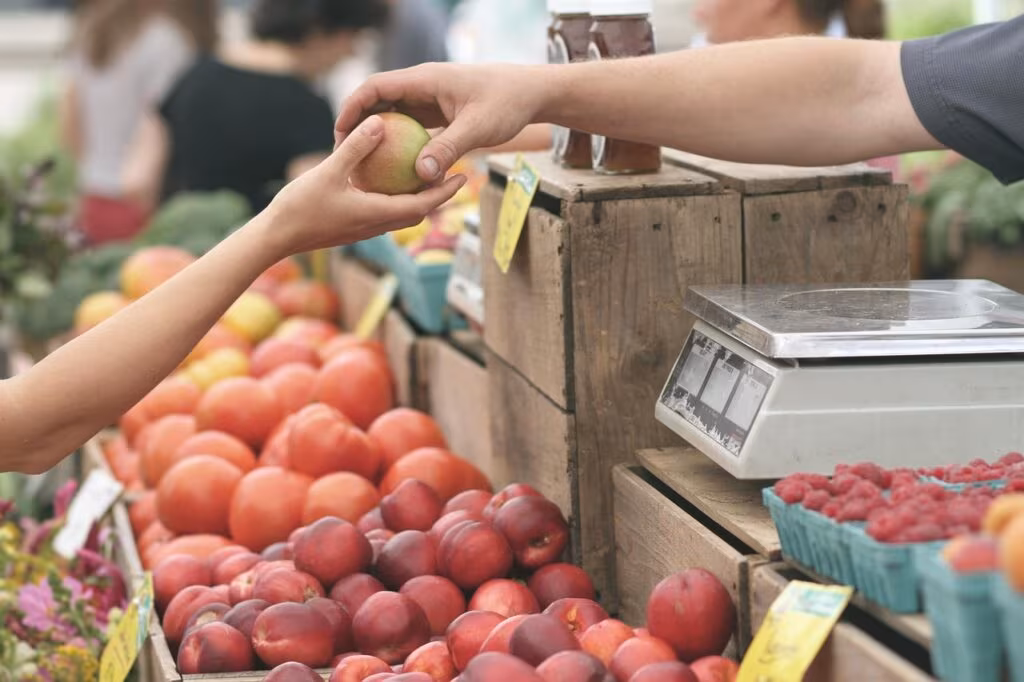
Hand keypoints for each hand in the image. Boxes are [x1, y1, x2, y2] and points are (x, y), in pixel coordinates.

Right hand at [267, 115, 466, 255]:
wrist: (276, 238)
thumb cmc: (300, 207)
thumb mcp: (329, 171)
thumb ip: (356, 148)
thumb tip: (380, 122)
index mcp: (377, 214)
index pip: (423, 205)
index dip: (445, 192)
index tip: (463, 176)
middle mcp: (376, 225)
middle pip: (417, 211)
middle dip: (438, 195)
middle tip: (455, 174)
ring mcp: (364, 228)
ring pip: (401, 214)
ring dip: (418, 198)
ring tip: (427, 175)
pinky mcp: (352, 227)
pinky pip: (383, 211)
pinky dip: (395, 198)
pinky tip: (388, 180)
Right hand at [335, 63, 545, 183]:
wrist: (532, 93)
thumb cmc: (508, 103)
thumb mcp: (478, 128)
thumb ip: (448, 149)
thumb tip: (420, 175)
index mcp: (425, 79)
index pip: (375, 87)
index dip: (352, 108)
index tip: (340, 134)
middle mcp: (423, 86)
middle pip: (378, 101)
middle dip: (358, 125)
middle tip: (344, 155)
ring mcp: (430, 99)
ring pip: (393, 115)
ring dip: (378, 137)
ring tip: (363, 165)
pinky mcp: (439, 112)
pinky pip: (411, 127)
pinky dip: (399, 144)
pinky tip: (394, 170)